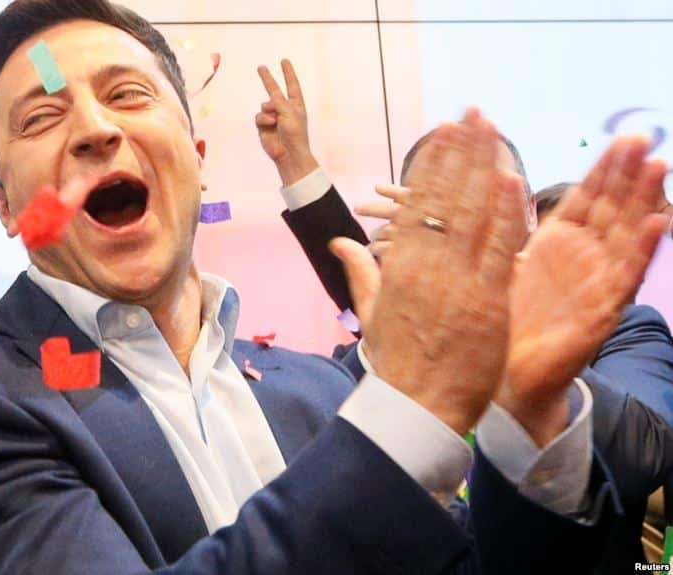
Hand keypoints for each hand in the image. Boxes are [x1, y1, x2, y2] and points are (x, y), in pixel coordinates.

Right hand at [256, 59, 318, 186]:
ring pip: (264, 105)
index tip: (284, 61)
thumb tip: (267, 102)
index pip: (292, 84)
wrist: (288, 153)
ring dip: (269, 111)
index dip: (288, 72)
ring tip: (276, 121)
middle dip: (267, 79)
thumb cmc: (295, 133)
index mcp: (296, 104)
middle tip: (261, 67)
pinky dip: (264, 119)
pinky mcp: (264, 126)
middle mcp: (285, 109)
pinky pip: (259, 116)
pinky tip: (270, 125)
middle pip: (274, 89)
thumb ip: (278, 101)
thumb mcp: (289, 112)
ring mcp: (273, 117)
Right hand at [341, 109, 527, 434]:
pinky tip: (511, 181)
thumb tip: (339, 242)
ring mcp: (457, 283)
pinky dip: (505, 216)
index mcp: (398, 268)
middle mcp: (426, 268)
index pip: (418, 204)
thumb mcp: (372, 312)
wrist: (417, 410)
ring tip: (493, 131)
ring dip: (485, 169)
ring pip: (472, 216)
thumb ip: (360, 271)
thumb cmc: (396, 362)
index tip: (444, 133)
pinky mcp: (487, 302)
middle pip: (446, 198)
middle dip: (462, 153)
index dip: (434, 165)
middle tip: (473, 114)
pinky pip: (498, 251)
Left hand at [497, 137, 670, 445]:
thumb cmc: (507, 316)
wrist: (507, 374)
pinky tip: (657, 223)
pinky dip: (640, 250)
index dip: (604, 169)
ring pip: (624, 235)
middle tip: (644, 139)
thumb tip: (504, 178)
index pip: (588, 197)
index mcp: (559, 242)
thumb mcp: (509, 260)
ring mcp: (596, 282)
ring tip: (658, 168)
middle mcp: (584, 258)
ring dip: (643, 202)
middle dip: (627, 174)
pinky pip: (624, 276)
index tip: (622, 138)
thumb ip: (512, 223)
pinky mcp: (601, 312)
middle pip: (612, 208)